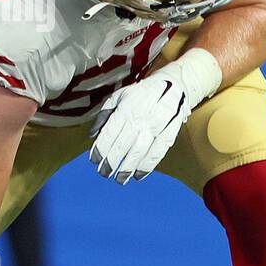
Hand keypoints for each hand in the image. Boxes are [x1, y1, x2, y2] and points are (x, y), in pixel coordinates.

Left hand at [89, 47, 220, 184]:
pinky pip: (157, 153)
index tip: (94, 160)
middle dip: (111, 163)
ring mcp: (156, 127)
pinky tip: (138, 175)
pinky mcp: (169, 134)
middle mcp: (140, 119)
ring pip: (139, 152)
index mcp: (126, 109)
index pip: (109, 134)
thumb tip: (92, 134)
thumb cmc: (142, 94)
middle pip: (123, 146)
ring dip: (128, 168)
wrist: (173, 86)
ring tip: (120, 179)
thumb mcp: (119, 97)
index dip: (100, 149)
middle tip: (104, 173)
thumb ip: (104, 115)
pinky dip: (147, 167)